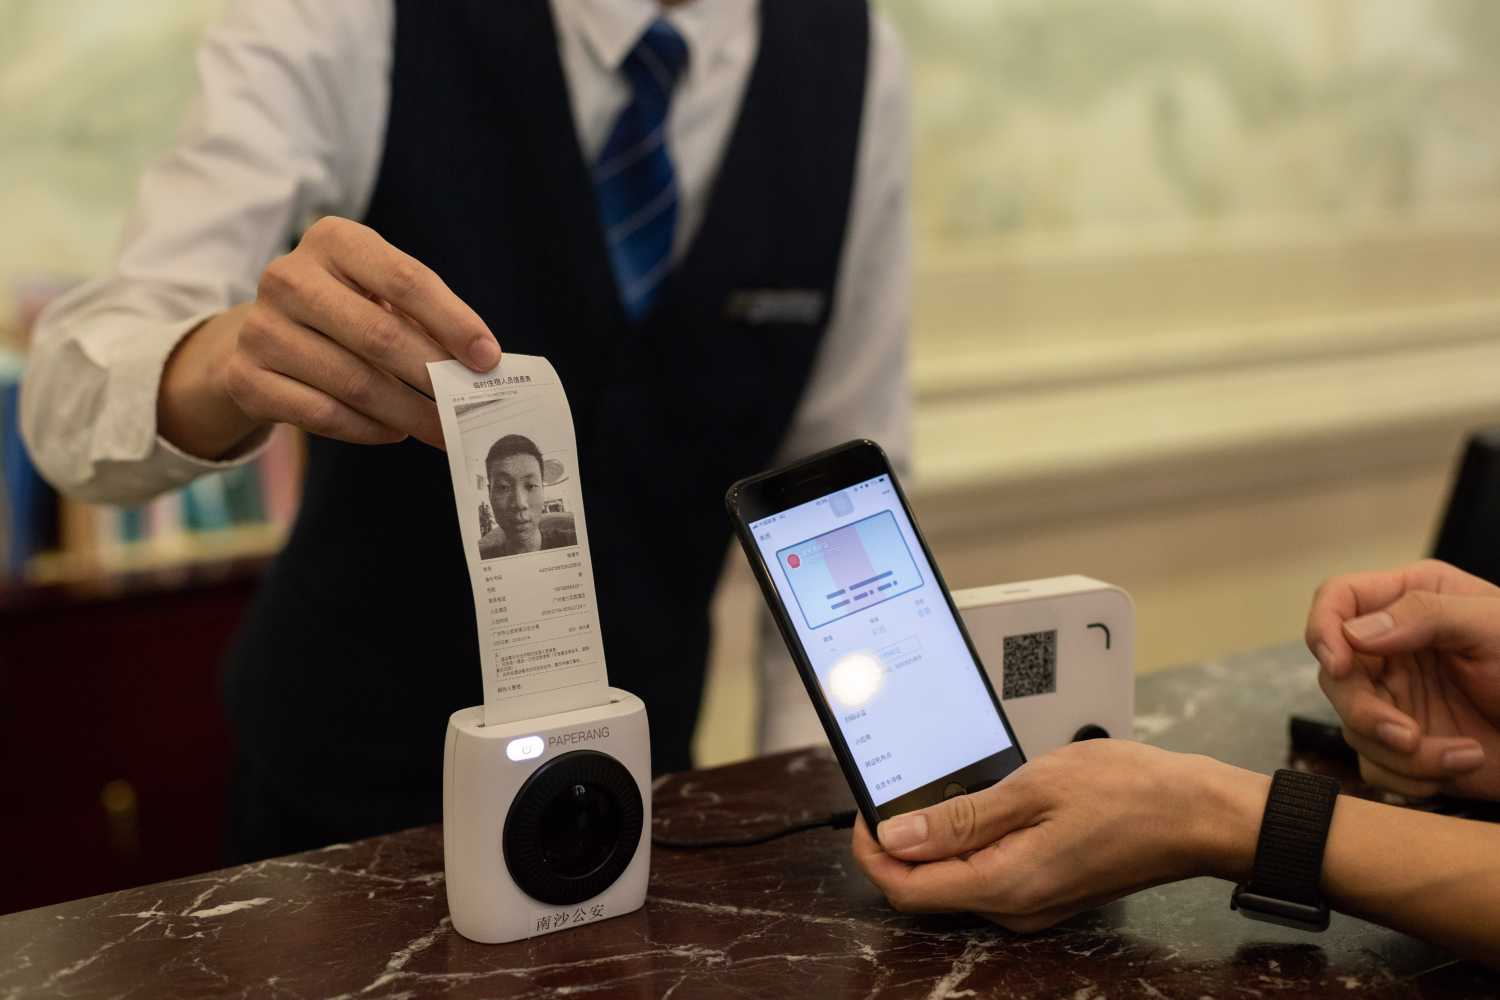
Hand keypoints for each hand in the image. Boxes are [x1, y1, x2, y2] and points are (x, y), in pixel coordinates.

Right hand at [159, 216, 499, 457]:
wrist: (265, 336)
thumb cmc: (346, 311)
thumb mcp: (380, 295)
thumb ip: (426, 320)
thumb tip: (480, 364)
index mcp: (333, 240)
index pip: (406, 280)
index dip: (454, 322)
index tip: (488, 359)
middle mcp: (289, 277)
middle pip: (380, 335)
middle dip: (434, 377)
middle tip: (471, 408)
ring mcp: (262, 328)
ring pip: (354, 383)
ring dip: (408, 413)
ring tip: (442, 428)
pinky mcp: (247, 377)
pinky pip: (323, 414)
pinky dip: (369, 429)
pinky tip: (395, 431)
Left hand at [852, 741, 1265, 931]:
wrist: (1197, 815)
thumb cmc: (1130, 794)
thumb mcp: (1033, 788)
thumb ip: (960, 817)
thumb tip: (897, 834)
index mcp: (1004, 884)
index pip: (905, 887)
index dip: (870, 850)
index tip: (865, 809)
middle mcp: (1014, 906)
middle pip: (925, 886)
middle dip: (899, 842)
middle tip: (901, 788)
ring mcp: (1032, 902)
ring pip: (955, 878)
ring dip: (935, 839)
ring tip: (943, 787)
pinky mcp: (1046, 890)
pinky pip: (986, 872)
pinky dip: (968, 842)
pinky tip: (980, 803)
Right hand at [1306, 559, 1499, 799]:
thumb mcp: (1494, 627)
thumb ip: (1425, 615)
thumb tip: (1355, 631)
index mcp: (1410, 601)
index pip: (1337, 598)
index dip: (1324, 627)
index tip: (1340, 663)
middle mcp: (1392, 648)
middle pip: (1335, 674)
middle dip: (1366, 712)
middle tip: (1407, 735)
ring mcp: (1396, 698)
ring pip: (1353, 727)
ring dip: (1404, 753)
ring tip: (1463, 754)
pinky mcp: (1403, 747)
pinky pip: (1377, 766)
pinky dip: (1414, 776)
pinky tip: (1462, 764)